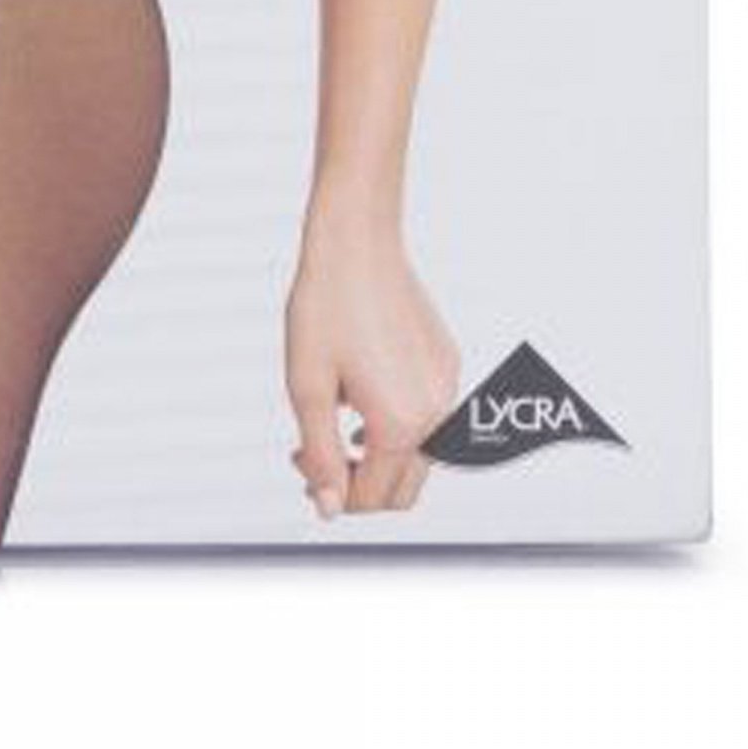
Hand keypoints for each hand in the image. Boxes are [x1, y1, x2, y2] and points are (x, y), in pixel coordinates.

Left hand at [283, 208, 459, 519]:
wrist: (356, 241)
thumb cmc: (326, 305)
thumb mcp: (307, 386)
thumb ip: (320, 454)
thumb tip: (329, 507)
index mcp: (402, 424)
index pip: (373, 498)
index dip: (331, 493)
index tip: (300, 460)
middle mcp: (436, 413)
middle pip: (403, 490)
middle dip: (359, 483)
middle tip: (314, 450)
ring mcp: (447, 387)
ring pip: (417, 456)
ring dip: (377, 454)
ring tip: (333, 416)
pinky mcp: (447, 363)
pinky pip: (426, 416)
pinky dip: (395, 422)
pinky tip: (359, 390)